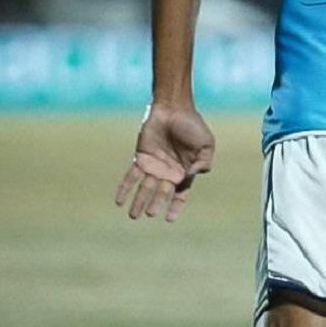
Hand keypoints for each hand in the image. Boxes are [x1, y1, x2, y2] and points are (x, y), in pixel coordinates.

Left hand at [115, 102, 215, 221]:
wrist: (173, 108)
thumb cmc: (192, 125)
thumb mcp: (206, 144)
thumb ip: (203, 163)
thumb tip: (191, 177)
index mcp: (184, 171)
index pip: (180, 194)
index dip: (175, 207)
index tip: (169, 219)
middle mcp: (168, 172)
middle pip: (160, 193)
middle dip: (155, 204)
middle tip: (150, 213)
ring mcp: (153, 166)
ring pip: (144, 188)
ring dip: (138, 202)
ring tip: (132, 216)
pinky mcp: (141, 158)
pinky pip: (131, 176)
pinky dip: (125, 188)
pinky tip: (119, 201)